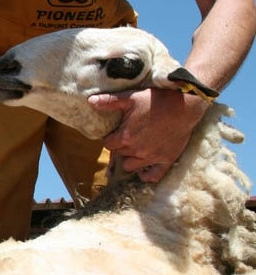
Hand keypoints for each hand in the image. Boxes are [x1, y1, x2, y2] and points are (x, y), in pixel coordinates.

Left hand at [88, 88, 207, 181]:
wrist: (184, 105)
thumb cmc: (156, 100)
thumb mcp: (131, 97)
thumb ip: (109, 102)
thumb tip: (90, 101)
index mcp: (125, 137)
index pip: (108, 144)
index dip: (110, 138)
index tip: (115, 132)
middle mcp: (136, 151)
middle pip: (119, 154)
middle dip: (121, 146)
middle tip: (128, 136)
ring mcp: (151, 157)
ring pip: (130, 166)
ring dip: (130, 159)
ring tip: (135, 148)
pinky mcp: (166, 160)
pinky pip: (152, 177)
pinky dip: (146, 175)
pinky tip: (144, 168)